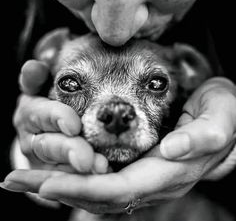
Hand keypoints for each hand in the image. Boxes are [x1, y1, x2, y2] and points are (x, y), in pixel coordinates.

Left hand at [2, 77, 235, 213]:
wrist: (228, 118)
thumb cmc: (225, 114)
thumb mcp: (221, 118)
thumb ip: (203, 136)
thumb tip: (171, 150)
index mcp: (168, 171)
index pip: (118, 189)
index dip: (82, 189)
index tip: (45, 184)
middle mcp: (151, 179)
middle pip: (96, 193)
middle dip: (53, 188)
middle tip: (13, 178)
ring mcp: (142, 173)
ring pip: (92, 186)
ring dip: (55, 180)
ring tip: (19, 174)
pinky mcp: (136, 163)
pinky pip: (99, 174)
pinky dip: (71, 173)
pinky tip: (50, 166)